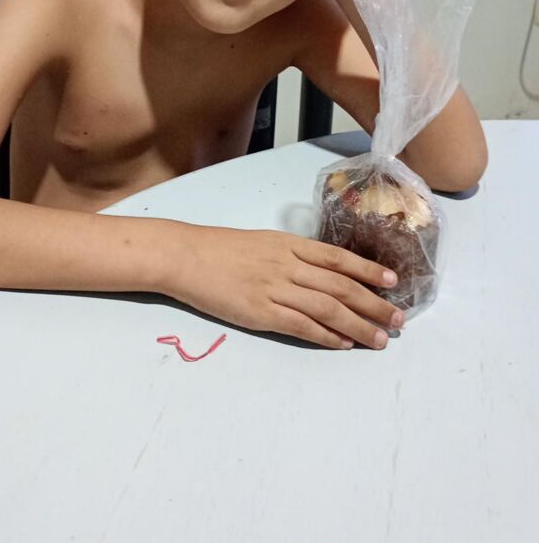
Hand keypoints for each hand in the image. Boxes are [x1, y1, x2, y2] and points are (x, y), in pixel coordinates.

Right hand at [168, 226, 403, 349]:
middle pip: (341, 286)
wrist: (187, 257)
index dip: (368, 270)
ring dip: (358, 326)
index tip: (393, 282)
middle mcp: (289, 265)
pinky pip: (301, 326)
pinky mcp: (262, 313)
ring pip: (328, 308)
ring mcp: (276, 289)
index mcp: (289, 245)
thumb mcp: (263, 242)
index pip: (339, 258)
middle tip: (398, 320)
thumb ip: (291, 255)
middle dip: (374, 304)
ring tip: (379, 339)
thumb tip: (321, 270)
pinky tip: (343, 344)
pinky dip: (326, 336)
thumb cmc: (221, 248)